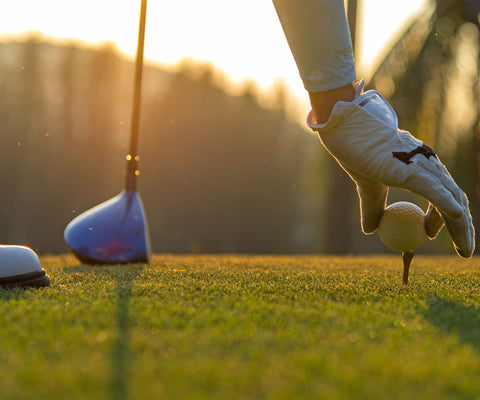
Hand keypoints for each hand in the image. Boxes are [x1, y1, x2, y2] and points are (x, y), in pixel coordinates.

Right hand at [308, 83, 474, 257]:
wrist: (347, 130)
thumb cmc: (357, 152)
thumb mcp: (368, 186)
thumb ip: (372, 207)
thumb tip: (371, 230)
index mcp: (420, 166)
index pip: (444, 194)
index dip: (442, 218)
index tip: (428, 234)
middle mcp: (428, 164)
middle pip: (455, 199)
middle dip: (463, 227)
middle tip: (463, 251)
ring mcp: (423, 165)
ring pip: (451, 200)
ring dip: (461, 227)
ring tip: (464, 250)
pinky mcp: (413, 170)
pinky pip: (436, 192)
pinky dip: (447, 207)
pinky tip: (457, 219)